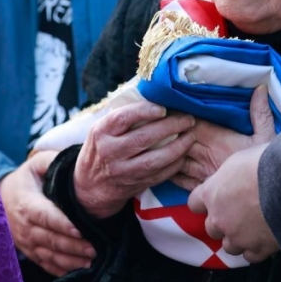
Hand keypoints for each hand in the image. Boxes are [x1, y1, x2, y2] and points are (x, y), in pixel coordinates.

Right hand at [0, 151, 95, 276]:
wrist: (0, 198)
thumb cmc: (25, 179)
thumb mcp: (35, 165)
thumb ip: (53, 161)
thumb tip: (78, 159)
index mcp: (26, 204)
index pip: (45, 216)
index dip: (62, 224)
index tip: (80, 229)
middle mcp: (24, 226)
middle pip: (50, 239)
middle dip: (74, 246)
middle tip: (96, 248)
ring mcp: (26, 242)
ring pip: (49, 255)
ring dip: (71, 261)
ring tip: (92, 262)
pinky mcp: (30, 252)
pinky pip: (46, 264)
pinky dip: (62, 270)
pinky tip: (80, 271)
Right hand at [74, 102, 195, 219]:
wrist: (90, 185)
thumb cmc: (101, 148)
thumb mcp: (102, 129)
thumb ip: (123, 117)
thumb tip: (153, 96)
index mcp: (101, 132)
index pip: (122, 118)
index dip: (145, 111)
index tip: (163, 108)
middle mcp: (110, 151)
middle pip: (143, 138)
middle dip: (170, 127)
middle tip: (188, 119)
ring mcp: (122, 171)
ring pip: (154, 160)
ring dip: (177, 147)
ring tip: (190, 136)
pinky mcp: (133, 185)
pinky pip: (158, 175)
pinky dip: (174, 165)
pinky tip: (184, 155)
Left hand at [187, 90, 279, 263]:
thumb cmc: (271, 163)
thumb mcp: (260, 136)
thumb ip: (256, 116)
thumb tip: (260, 89)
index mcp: (210, 192)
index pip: (194, 201)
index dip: (205, 198)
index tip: (214, 195)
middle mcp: (218, 218)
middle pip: (211, 225)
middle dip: (223, 219)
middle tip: (239, 209)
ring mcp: (236, 238)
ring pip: (229, 243)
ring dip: (238, 235)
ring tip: (253, 224)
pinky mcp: (255, 251)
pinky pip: (248, 255)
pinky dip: (255, 249)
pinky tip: (264, 238)